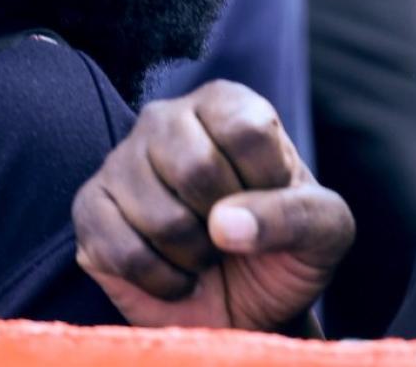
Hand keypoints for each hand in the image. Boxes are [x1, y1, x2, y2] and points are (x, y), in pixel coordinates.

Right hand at [72, 80, 352, 332]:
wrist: (244, 309)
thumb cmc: (284, 253)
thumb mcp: (325, 232)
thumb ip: (297, 215)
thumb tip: (225, 225)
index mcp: (225, 105)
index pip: (245, 129)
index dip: (267, 184)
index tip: (272, 204)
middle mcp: (166, 119)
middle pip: (193, 166)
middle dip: (225, 224)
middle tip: (231, 237)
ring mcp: (120, 162)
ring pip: (157, 214)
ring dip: (194, 258)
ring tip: (203, 256)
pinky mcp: (90, 209)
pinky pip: (119, 248)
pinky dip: (161, 280)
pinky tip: (174, 275)